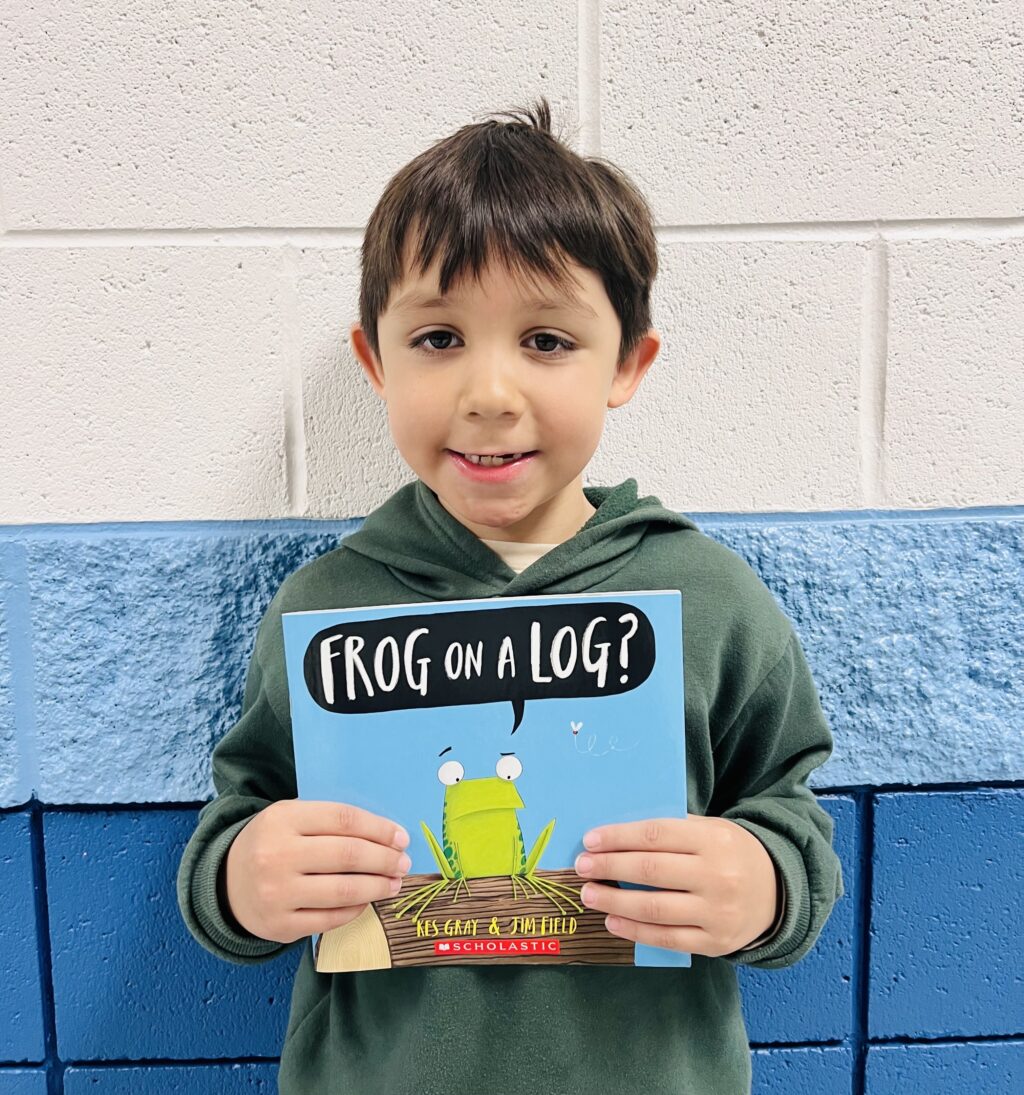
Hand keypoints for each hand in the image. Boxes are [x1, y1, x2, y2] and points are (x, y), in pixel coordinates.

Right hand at [224, 800, 411, 943]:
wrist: (225, 882)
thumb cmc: (273, 843)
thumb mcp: (291, 818)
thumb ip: (331, 822)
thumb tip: (387, 836)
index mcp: (282, 819)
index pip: (344, 820)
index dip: (379, 829)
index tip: (401, 837)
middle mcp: (277, 855)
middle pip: (348, 855)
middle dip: (384, 859)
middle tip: (403, 863)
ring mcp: (277, 893)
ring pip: (343, 890)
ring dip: (377, 887)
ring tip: (393, 883)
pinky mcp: (280, 926)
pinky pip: (330, 918)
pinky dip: (355, 909)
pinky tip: (366, 901)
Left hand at [573, 814, 777, 955]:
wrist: (777, 891)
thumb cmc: (729, 853)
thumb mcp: (710, 829)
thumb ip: (671, 831)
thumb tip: (615, 836)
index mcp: (712, 840)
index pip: (654, 836)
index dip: (618, 838)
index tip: (590, 841)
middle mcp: (716, 876)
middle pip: (651, 871)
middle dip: (610, 868)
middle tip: (581, 866)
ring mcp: (717, 913)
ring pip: (655, 908)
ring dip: (615, 902)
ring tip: (589, 895)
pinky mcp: (715, 943)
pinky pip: (667, 938)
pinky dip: (635, 931)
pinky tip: (613, 921)